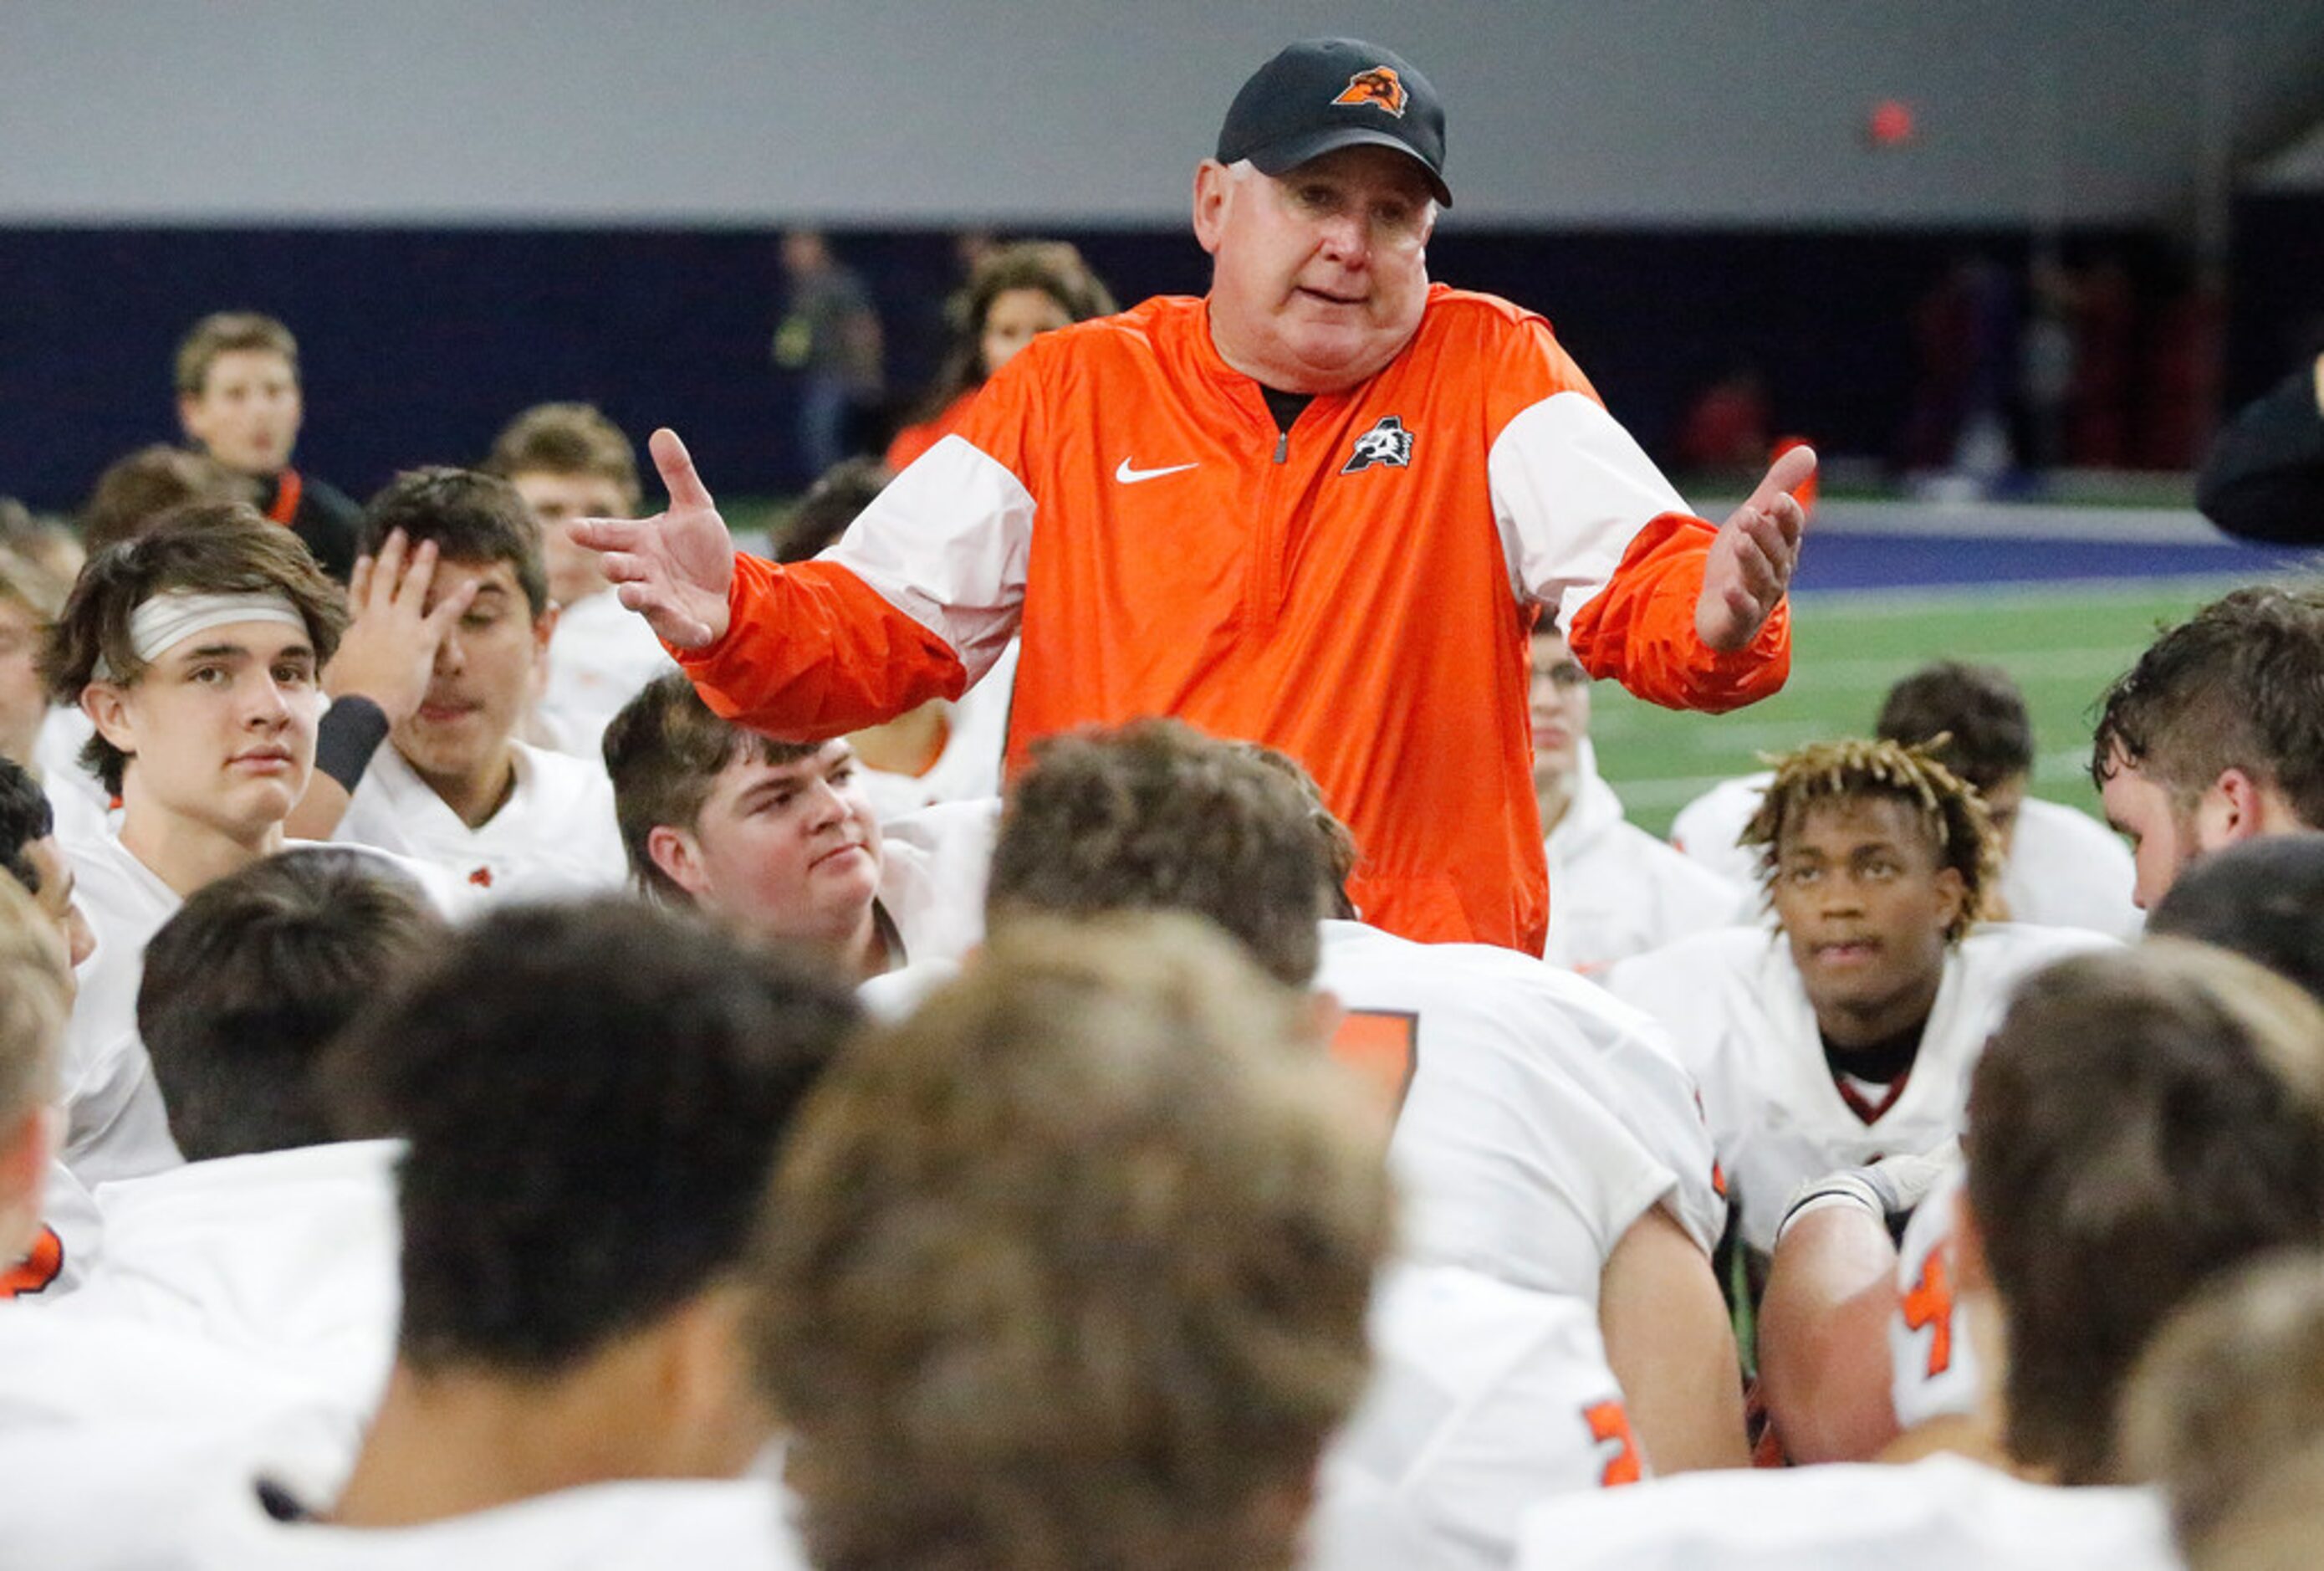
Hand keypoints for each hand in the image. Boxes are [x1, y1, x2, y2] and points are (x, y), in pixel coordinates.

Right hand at [324, 530, 476, 722]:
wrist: (364, 705)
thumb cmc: (349, 695)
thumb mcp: (336, 671)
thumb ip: (342, 659)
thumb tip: (338, 660)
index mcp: (357, 628)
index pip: (359, 595)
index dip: (361, 575)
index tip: (364, 558)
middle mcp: (377, 619)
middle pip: (383, 579)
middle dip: (392, 554)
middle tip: (399, 533)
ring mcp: (400, 626)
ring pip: (412, 586)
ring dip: (422, 563)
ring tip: (430, 543)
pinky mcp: (422, 639)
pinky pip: (445, 614)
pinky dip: (460, 598)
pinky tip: (472, 584)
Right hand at [566, 427, 734, 648]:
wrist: (723, 589)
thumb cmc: (699, 550)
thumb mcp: (696, 507)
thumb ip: (678, 474)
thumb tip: (662, 431)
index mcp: (639, 542)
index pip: (609, 534)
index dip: (591, 532)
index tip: (572, 529)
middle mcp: (641, 571)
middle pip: (620, 569)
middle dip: (614, 566)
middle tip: (610, 562)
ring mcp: (657, 599)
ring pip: (639, 600)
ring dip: (634, 598)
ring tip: (629, 595)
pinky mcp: (679, 623)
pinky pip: (679, 627)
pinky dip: (688, 630)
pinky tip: (701, 631)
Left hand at [1696, 444, 1813, 650]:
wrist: (1721, 606)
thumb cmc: (1743, 558)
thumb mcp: (1756, 517)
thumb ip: (1778, 486)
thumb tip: (1808, 450)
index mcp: (1783, 546)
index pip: (1791, 529)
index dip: (1787, 516)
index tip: (1778, 499)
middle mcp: (1777, 571)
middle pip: (1775, 552)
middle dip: (1764, 533)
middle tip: (1749, 515)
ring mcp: (1760, 596)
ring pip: (1760, 577)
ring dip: (1752, 559)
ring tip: (1740, 541)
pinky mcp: (1740, 618)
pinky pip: (1743, 610)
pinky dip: (1738, 600)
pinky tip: (1729, 589)